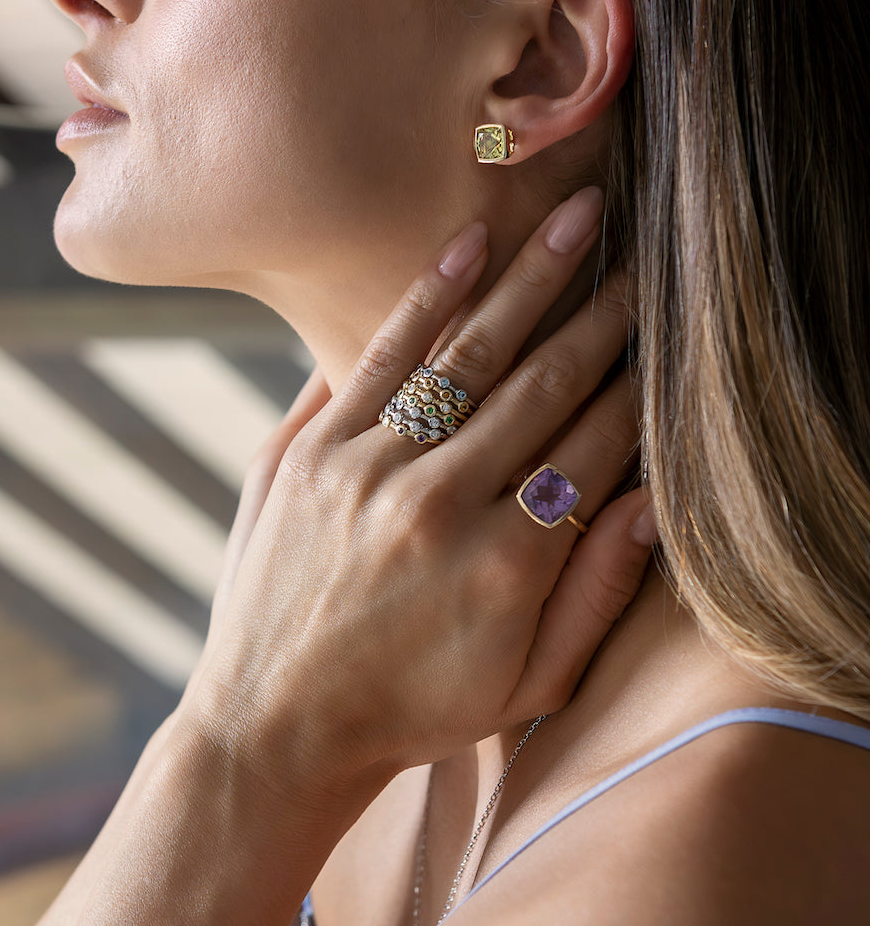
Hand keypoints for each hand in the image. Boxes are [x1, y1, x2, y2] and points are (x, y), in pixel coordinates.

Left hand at [178, 186, 655, 807]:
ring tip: (577, 217)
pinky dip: (428, 296)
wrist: (275, 725)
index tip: (667, 334)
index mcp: (506, 567)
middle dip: (601, 313)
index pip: (593, 447)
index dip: (638, 386)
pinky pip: (379, 357)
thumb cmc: (410, 710)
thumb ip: (597, 597)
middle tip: (642, 250)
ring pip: (467, 355)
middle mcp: (438, 505)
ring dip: (530, 279)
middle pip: (541, 385)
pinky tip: (470, 244)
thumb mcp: (524, 687)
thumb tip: (651, 499)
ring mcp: (364, 470)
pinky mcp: (307, 450)